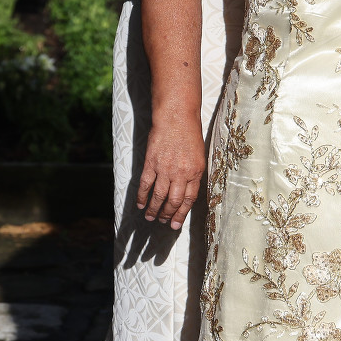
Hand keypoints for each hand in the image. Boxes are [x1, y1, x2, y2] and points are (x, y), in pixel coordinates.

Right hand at [135, 110, 205, 228]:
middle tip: (163, 222)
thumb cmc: (190, 133)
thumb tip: (187, 193)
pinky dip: (142, 196)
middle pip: (173, 201)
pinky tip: (140, 205)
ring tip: (151, 217)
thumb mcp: (199, 155)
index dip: (181, 214)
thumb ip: (194, 174)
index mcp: (195, 172)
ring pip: (158, 196)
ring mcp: (165, 168)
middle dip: (167, 214)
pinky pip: (146, 184)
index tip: (175, 224)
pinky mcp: (151, 163)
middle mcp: (181, 173)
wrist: (176, 116)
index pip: (189, 199)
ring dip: (154, 209)